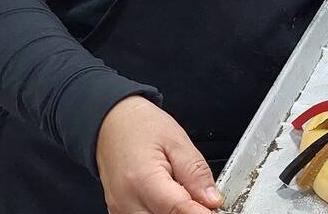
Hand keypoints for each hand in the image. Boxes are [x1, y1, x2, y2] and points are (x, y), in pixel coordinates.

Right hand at [96, 95, 222, 213]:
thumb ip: (196, 172)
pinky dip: (161, 211)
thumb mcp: (177, 140)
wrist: (111, 123)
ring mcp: (120, 209)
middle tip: (203, 199)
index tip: (215, 209)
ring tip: (183, 192)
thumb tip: (212, 199)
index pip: (179, 210)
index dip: (201, 212)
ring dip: (174, 212)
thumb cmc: (141, 126)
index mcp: (143, 180)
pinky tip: (169, 197)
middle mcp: (127, 201)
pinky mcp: (119, 212)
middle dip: (189, 212)